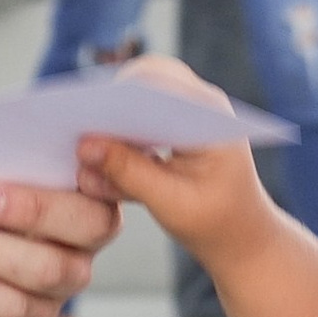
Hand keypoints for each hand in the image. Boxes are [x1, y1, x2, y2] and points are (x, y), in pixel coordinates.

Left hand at [0, 145, 117, 316]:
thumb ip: (8, 163)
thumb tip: (21, 167)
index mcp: (86, 195)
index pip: (104, 198)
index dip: (85, 188)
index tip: (60, 165)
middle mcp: (80, 244)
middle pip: (83, 237)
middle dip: (28, 216)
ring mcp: (55, 284)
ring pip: (45, 275)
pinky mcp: (19, 316)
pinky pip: (11, 311)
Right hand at [74, 57, 279, 273]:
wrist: (242, 237)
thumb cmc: (215, 223)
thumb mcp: (170, 203)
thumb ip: (127, 172)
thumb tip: (84, 146)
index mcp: (208, 114)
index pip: (158, 80)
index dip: (116, 92)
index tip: (83, 115)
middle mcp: (197, 103)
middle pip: (142, 79)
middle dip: (106, 102)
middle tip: (74, 130)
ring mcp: (184, 112)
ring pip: (134, 96)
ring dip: (107, 122)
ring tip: (81, 154)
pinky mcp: (170, 126)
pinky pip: (134, 119)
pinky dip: (114, 138)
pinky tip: (95, 168)